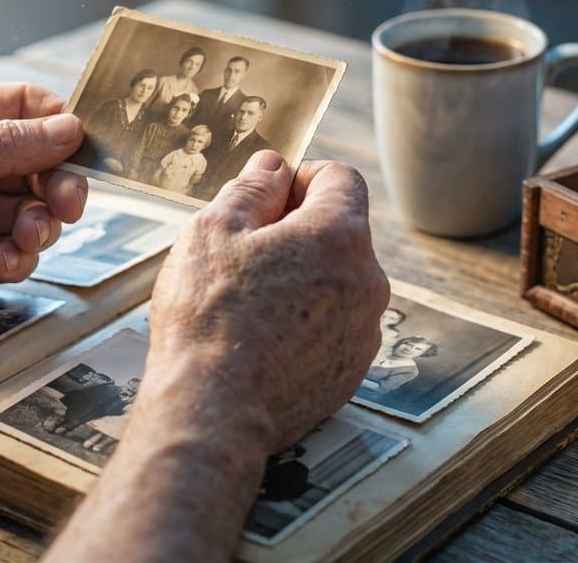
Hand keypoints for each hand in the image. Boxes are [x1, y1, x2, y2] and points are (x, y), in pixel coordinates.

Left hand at [0, 83, 87, 340]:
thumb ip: (5, 145)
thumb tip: (69, 128)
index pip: (25, 109)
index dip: (58, 125)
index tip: (80, 147)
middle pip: (40, 165)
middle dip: (58, 184)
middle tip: (67, 204)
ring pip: (34, 212)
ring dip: (39, 226)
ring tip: (24, 238)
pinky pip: (15, 255)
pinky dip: (18, 259)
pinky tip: (1, 264)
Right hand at [143, 151, 389, 453]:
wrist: (214, 412)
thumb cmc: (208, 317)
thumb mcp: (213, 230)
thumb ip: (252, 188)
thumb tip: (273, 165)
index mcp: (340, 236)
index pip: (341, 178)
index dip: (300, 177)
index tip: (267, 197)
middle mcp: (368, 281)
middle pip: (340, 232)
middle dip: (298, 231)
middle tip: (244, 253)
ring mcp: (364, 331)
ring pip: (337, 282)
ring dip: (303, 278)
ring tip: (248, 302)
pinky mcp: (351, 371)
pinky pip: (333, 326)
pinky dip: (305, 323)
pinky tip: (261, 338)